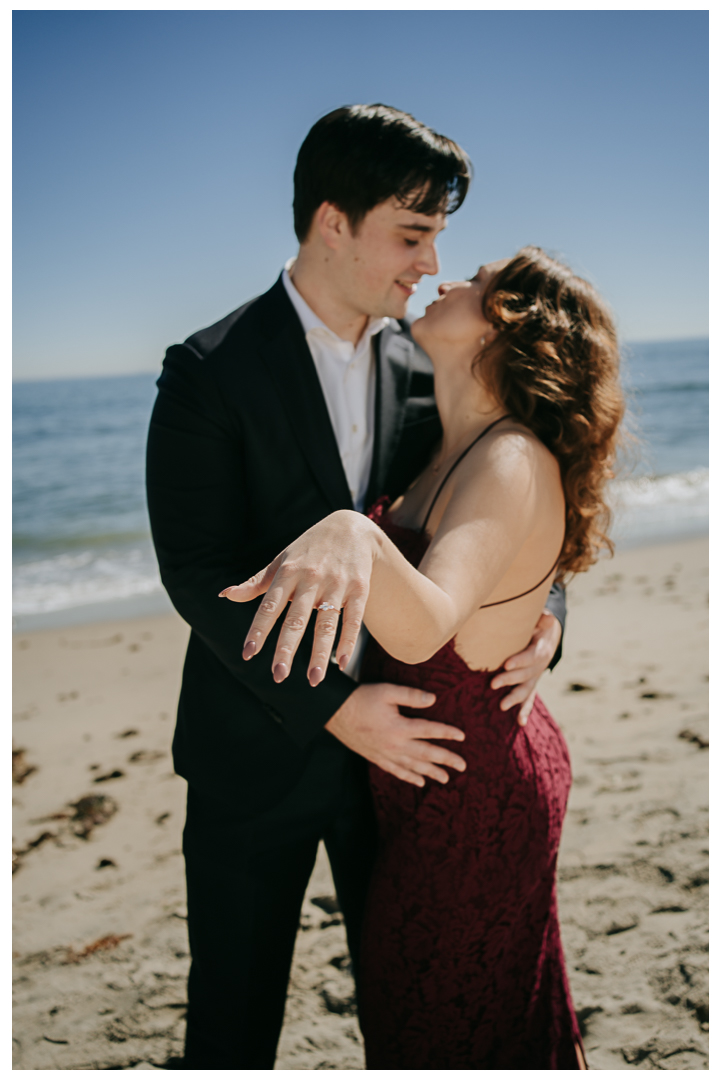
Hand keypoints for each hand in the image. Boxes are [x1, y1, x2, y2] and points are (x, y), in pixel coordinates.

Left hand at [219, 510, 375, 685]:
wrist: (351, 527)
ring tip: (313, 680)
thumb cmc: (308, 550)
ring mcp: (336, 584)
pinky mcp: (359, 589)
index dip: (258, 630)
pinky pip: (353, 619)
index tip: (248, 653)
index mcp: (288, 573)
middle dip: (286, 648)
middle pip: (296, 619)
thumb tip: (224, 595)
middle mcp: (311, 578)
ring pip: (326, 623)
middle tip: (278, 676)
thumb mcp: (281, 562)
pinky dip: (348, 642)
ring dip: (319, 654)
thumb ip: (256, 583)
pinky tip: (341, 663)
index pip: (269, 606)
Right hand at [326, 682, 465, 787]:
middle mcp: (395, 745)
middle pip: (426, 754)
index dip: (447, 733)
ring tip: (446, 779)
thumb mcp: (387, 691)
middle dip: (446, 761)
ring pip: (413, 767)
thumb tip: (433, 700)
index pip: (429, 730)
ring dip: (430, 773)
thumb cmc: (362, 698)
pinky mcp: (376, 758)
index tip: (462, 736)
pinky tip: (419, 782)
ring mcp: (385, 754)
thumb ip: (411, 695)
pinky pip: (396, 771)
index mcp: (399, 727)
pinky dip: (409, 777)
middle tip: (463, 767)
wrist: (335, 712)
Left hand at [490, 610, 560, 726]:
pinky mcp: (531, 684)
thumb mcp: (541, 619)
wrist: (549, 637)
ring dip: (514, 698)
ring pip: (526, 690)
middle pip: (525, 675)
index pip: (531, 656)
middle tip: (493, 684)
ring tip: (502, 706)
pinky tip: (520, 722)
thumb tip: (545, 615)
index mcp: (541, 650)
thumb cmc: (538, 626)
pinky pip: (529, 699)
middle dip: (510, 680)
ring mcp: (535, 677)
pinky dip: (525, 711)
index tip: (506, 664)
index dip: (519, 661)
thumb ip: (541, 618)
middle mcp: (539, 667)